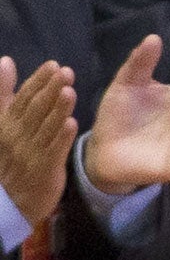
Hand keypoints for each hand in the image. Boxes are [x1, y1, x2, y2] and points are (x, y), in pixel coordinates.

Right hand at [0, 58, 77, 227]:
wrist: (9, 198)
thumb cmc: (10, 156)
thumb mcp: (1, 122)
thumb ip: (4, 92)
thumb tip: (6, 61)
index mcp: (6, 122)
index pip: (23, 97)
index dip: (38, 80)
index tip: (53, 65)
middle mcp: (16, 134)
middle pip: (35, 108)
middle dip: (50, 89)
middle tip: (66, 72)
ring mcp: (30, 151)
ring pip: (45, 127)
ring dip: (58, 109)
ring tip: (70, 91)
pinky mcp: (44, 168)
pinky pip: (54, 150)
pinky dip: (62, 137)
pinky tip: (72, 123)